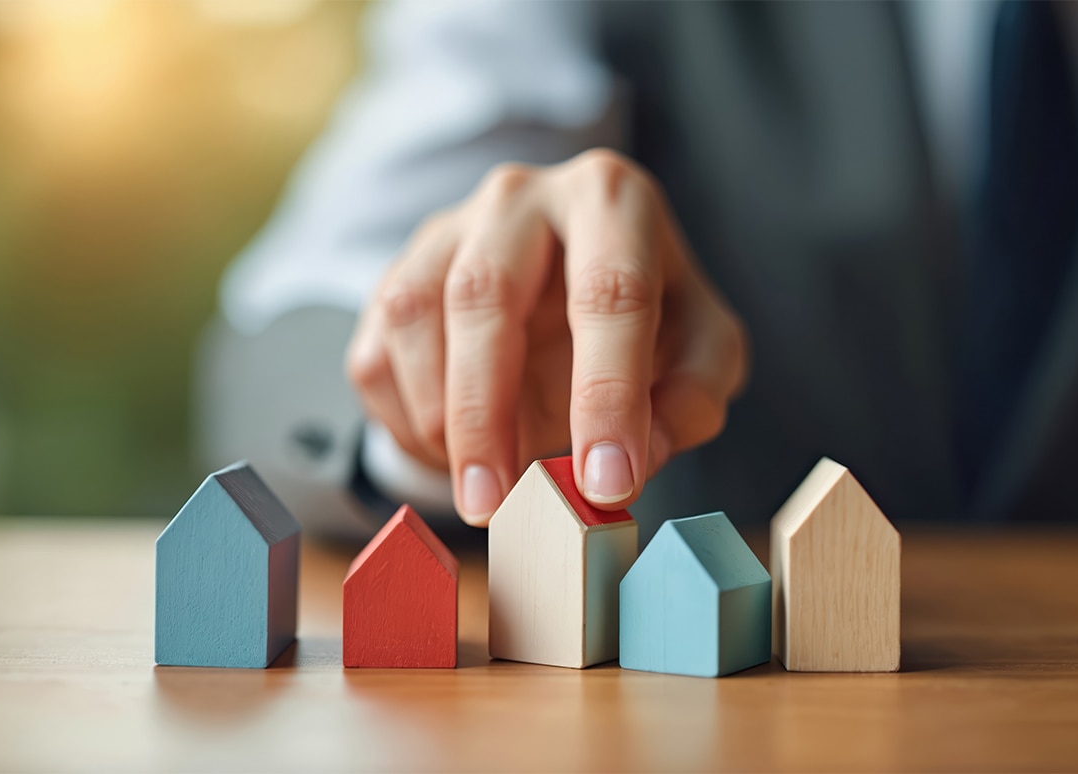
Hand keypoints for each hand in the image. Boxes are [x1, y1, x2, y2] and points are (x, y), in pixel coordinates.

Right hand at [346, 149, 748, 525]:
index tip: (605, 485)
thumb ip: (691, 397)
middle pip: (484, 294)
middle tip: (498, 504)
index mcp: (610, 199)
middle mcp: (520, 197)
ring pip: (415, 318)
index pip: (610, 293)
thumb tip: (639, 456)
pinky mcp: (395, 276)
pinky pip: (376, 356)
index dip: (608, 396)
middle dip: (487, 414)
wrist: (569, 278)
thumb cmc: (646, 314)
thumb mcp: (701, 347)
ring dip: (439, 422)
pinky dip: (406, 423)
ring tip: (482, 487)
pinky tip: (451, 455)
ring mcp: (446, 231)